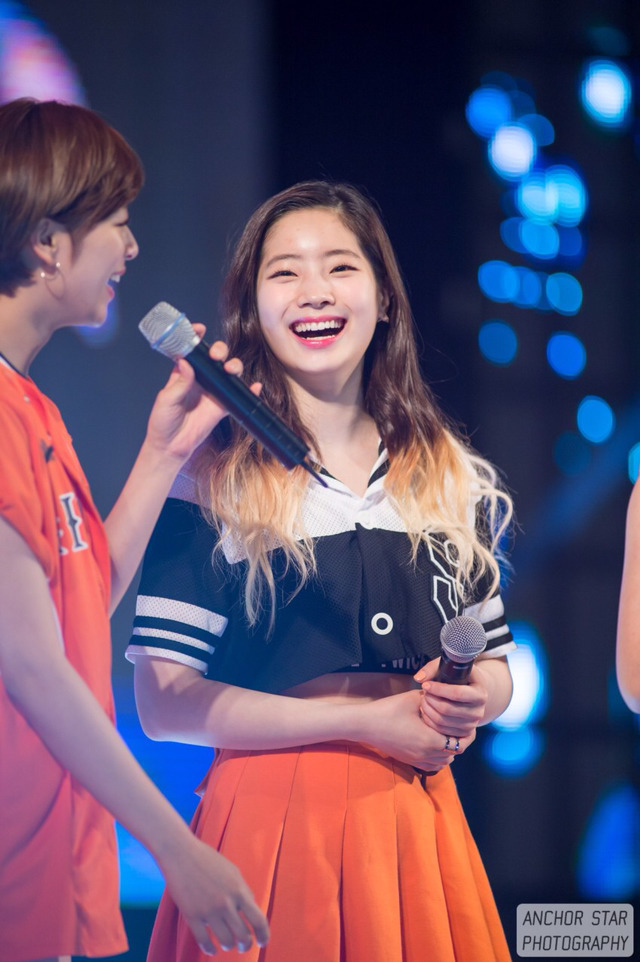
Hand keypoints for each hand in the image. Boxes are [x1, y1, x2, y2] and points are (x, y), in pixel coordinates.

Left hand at [145, 331, 261, 464]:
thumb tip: (186, 363)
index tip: (199, 329)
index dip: (196, 337)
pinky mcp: (223, 406)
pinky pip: (239, 395)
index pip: (192, 350)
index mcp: (183, 373)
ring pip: (229, 372)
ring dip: (234, 365)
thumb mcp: (167, 399)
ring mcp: (213, 391)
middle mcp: (200, 379)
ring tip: (230, 369)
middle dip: (220, 350)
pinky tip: (255, 387)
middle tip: (217, 356)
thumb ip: (179, 383)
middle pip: (215, 357)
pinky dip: (250, 390)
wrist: (171, 446)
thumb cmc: (163, 421)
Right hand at [161, 833, 268, 954]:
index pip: (258, 920)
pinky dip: (210, 950)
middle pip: (243, 936)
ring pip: (225, 941)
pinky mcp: (191, 916)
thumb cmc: (208, 860)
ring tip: (227, 944)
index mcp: (239, 890)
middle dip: (245, 945)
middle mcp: (226, 903)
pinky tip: (212, 950)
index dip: (264, 935)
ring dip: (228, 946)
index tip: (263, 942)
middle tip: (243, 946)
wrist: (181, 853)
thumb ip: (243, 890)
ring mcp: (208, 910)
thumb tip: (252, 909)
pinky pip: (204, 942)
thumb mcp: (233, 871)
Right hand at [362, 689, 473, 772]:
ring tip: (446, 734)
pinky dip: (438, 757)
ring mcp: (417, 760)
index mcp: (430, 739)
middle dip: (458, 741)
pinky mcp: (409, 761)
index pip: (459, 743)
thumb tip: (445, 696)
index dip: (466, 734)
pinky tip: (434, 744)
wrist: (366, 725)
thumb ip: (433, 699)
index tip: (467, 724)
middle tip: (458, 727)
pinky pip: (433, 766)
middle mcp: (426, 754)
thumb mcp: (414, 699)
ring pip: (445, 761)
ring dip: (449, 750)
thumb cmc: (388, 710)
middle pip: (454, 754)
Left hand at [414, 660, 488, 739]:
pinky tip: (425, 711)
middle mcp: (479, 711)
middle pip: (447, 709)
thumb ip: (433, 669)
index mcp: (480, 693)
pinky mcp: (464, 733)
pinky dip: (429, 721)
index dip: (438, 689)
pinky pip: (442, 731)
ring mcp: (472, 724)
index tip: (425, 684)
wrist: (472, 691)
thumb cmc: (459, 676)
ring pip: (442, 721)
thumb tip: (419, 678)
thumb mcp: (450, 667)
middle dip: (431, 700)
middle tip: (422, 692)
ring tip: (423, 700)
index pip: (457, 694)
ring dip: (428, 710)